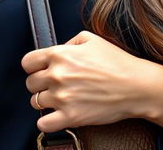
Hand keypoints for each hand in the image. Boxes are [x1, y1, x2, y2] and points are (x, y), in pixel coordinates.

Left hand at [22, 30, 162, 134]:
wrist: (135, 86)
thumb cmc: (117, 62)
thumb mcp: (92, 39)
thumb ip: (70, 42)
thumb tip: (58, 50)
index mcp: (61, 54)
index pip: (27, 62)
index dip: (33, 65)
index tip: (39, 69)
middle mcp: (58, 75)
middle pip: (30, 83)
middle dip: (40, 83)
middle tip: (55, 83)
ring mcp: (62, 98)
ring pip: (35, 103)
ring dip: (46, 101)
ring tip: (62, 97)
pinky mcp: (70, 117)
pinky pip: (43, 124)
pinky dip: (48, 121)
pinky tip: (59, 113)